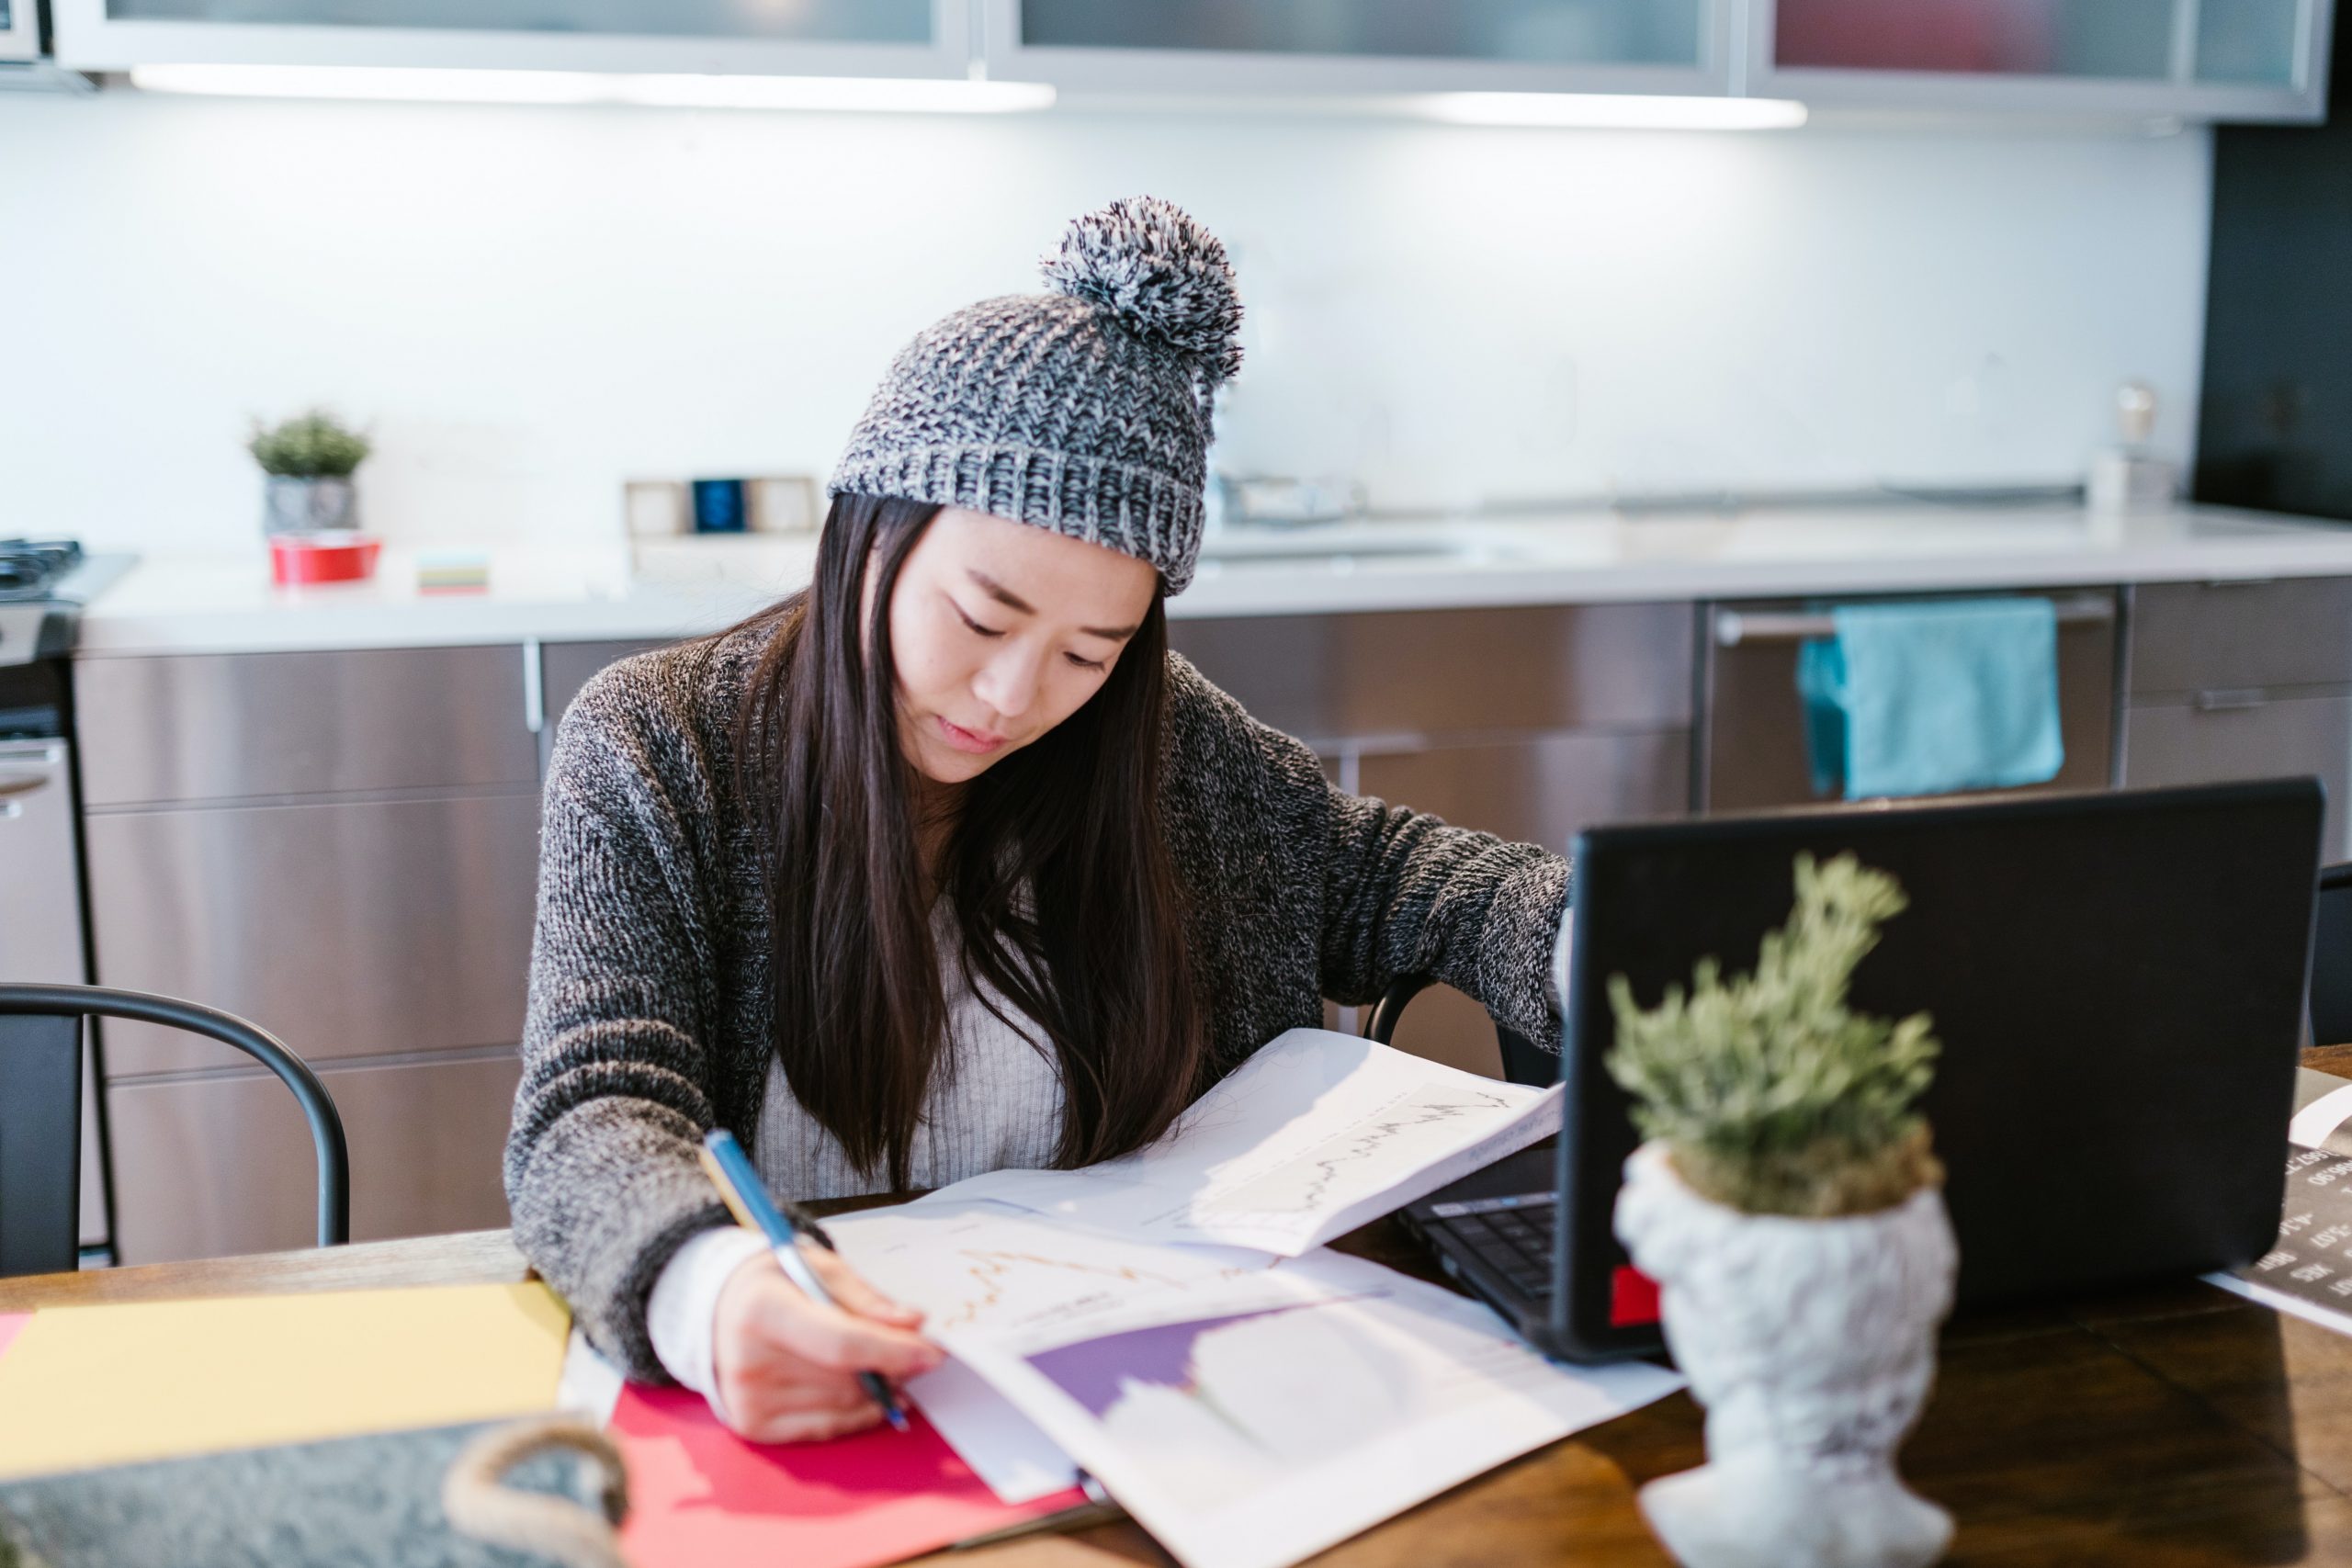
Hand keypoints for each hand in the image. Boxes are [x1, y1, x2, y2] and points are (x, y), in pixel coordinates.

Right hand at [709, 1246, 942, 1441]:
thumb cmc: (775, 1282)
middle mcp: (748, 1362)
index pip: (840, 1343)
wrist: (716, 1309)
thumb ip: (865, 1298)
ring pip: (843, 1405)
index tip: (933, 1352)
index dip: (892, 1352)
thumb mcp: (817, 1267)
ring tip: (889, 1367)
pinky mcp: (754, 1426)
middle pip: (847, 1379)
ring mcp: (748, 1400)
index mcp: (762, 1311)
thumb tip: (913, 1324)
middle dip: (892, 1367)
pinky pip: (827, 1426)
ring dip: (878, 1389)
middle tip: (918, 1353)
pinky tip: (871, 1393)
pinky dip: (858, 1412)